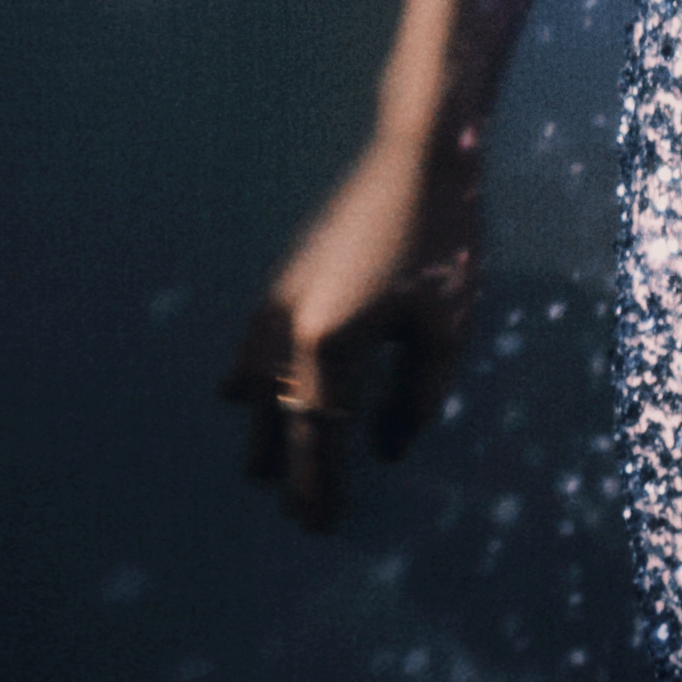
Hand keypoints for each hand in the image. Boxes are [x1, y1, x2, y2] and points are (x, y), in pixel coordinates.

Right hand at [221, 115, 482, 530]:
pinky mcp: (283, 278)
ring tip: (260, 471)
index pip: (319, 438)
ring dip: (264, 428)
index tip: (320, 528)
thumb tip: (389, 451)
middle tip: (298, 518)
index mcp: (331, 347)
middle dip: (289, 470)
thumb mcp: (444, 330)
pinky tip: (237, 395)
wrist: (416, 153)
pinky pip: (253, 346)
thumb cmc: (442, 241)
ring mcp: (278, 300)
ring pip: (257, 386)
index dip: (320, 487)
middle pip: (281, 420)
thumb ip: (416, 400)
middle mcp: (290, 329)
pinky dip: (248, 379)